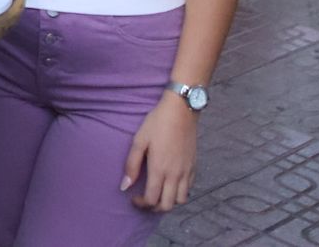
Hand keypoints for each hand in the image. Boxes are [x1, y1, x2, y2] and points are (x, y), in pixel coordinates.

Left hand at [122, 92, 197, 212]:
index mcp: (159, 169)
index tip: (133, 198)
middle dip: (154, 208)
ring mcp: (186, 172)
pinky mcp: (194, 166)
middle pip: (167, 206)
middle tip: (145, 200)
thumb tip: (124, 186)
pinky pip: (189, 189)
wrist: (181, 110)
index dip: (141, 204)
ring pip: (181, 201)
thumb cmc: (157, 123)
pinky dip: (180, 193)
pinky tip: (171, 184)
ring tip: (158, 194)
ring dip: (169, 202)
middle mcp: (175, 175)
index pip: (152, 200)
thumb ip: (131, 165)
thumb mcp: (139, 140)